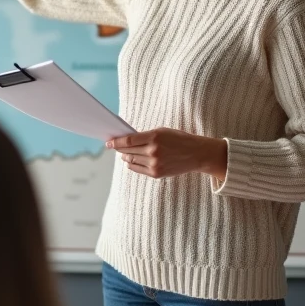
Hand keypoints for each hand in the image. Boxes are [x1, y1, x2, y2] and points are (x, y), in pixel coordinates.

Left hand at [105, 129, 228, 178]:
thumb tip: (126, 140)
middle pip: (127, 151)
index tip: (108, 142)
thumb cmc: (179, 139)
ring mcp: (154, 164)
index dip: (116, 142)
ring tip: (123, 153)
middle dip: (119, 149)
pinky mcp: (156, 174)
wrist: (196, 154)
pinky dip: (131, 164)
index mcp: (155, 137)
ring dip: (125, 156)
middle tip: (113, 146)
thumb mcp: (162, 131)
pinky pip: (137, 169)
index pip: (128, 141)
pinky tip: (130, 160)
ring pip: (131, 160)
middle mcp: (153, 151)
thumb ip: (144, 136)